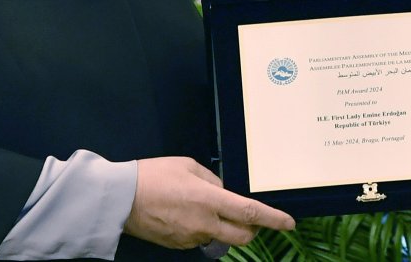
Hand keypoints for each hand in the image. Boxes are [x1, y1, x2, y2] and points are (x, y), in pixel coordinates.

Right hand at [124, 156, 294, 250]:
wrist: (121, 199)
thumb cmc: (154, 175)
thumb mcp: (188, 166)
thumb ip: (212, 180)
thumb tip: (222, 192)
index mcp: (209, 200)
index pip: (250, 213)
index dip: (273, 219)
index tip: (289, 223)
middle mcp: (205, 223)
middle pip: (243, 235)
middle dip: (254, 228)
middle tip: (252, 217)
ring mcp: (192, 238)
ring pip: (221, 237)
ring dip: (225, 227)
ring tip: (206, 208)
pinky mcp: (179, 245)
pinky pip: (201, 239)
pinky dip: (204, 229)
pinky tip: (188, 215)